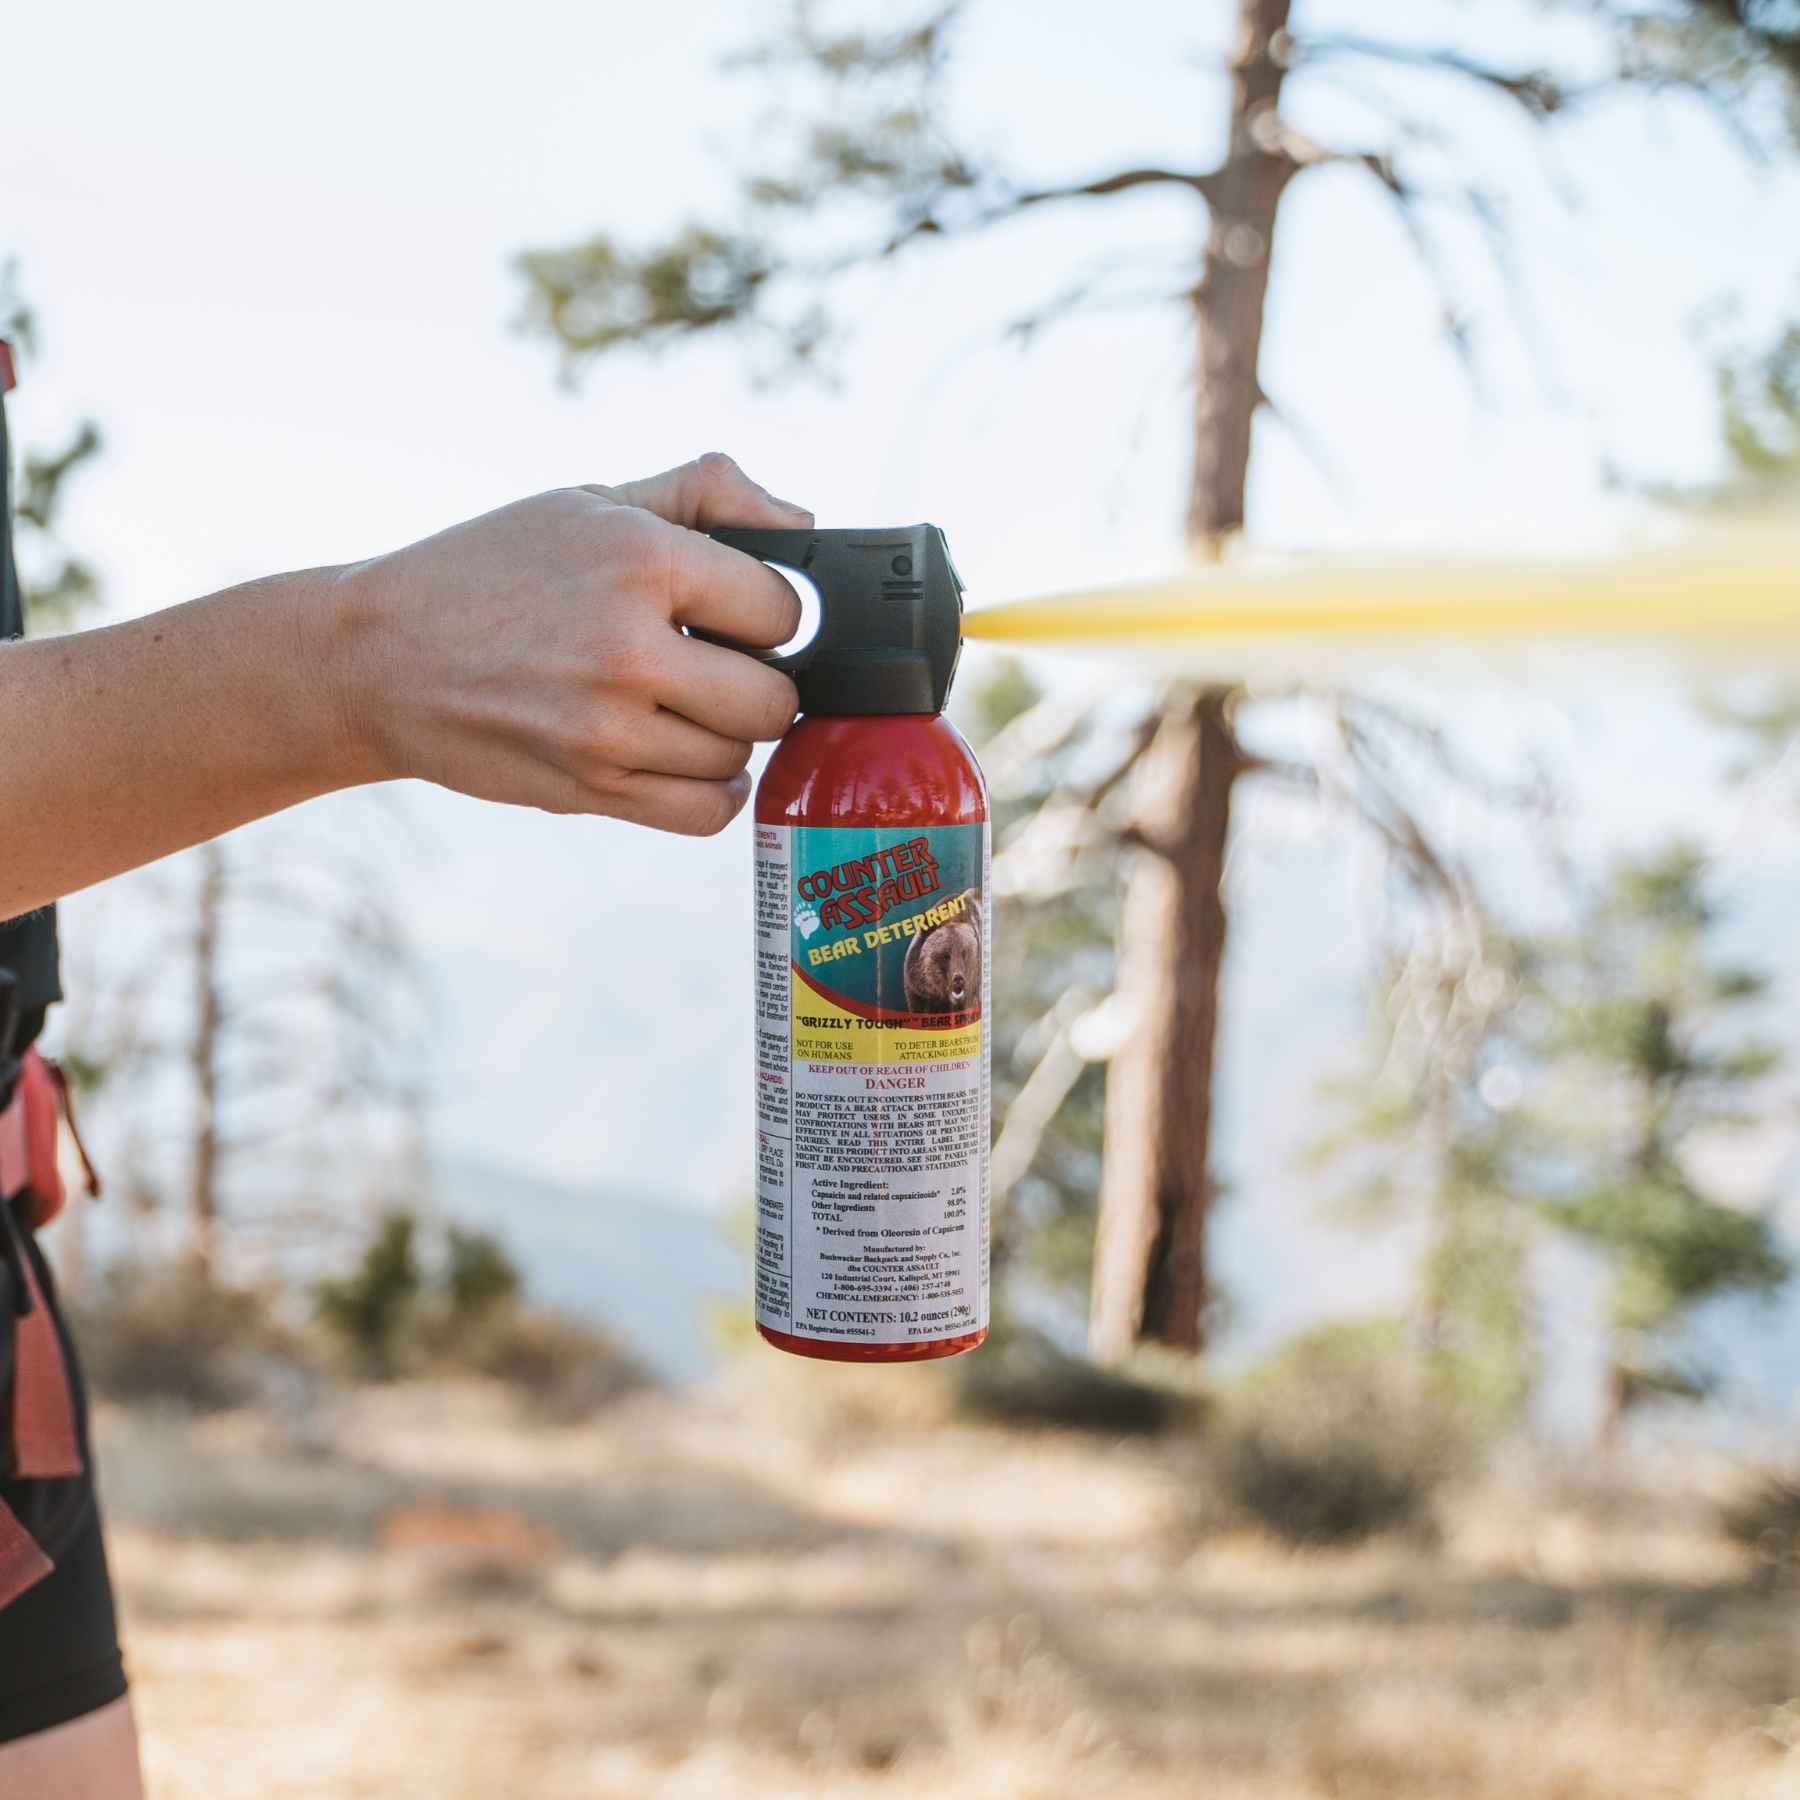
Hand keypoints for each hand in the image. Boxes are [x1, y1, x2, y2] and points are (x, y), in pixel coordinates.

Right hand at [337, 452, 809, 834]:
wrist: (378, 658)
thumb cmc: (493, 571)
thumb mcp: (590, 500)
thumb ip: (706, 493)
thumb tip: (803, 522)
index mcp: (639, 558)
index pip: (783, 610)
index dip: (768, 616)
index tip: (735, 618)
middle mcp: (628, 646)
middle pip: (773, 697)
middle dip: (757, 683)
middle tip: (715, 669)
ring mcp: (607, 728)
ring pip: (739, 756)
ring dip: (725, 737)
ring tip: (680, 707)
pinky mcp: (589, 789)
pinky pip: (706, 812)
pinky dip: (712, 792)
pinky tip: (686, 758)